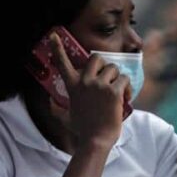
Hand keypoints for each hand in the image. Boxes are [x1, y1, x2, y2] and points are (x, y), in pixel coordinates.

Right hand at [50, 33, 129, 149]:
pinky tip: (124, 98)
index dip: (57, 47)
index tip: (54, 35)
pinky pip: (124, 80)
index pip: (62, 63)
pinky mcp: (113, 92)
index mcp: (72, 86)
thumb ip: (56, 108)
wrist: (95, 141)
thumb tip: (49, 103)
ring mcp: (99, 86)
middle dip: (104, 66)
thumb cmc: (82, 130)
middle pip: (97, 58)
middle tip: (108, 80)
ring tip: (116, 93)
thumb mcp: (65, 116)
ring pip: (113, 68)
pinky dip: (127, 88)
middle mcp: (84, 82)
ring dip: (117, 78)